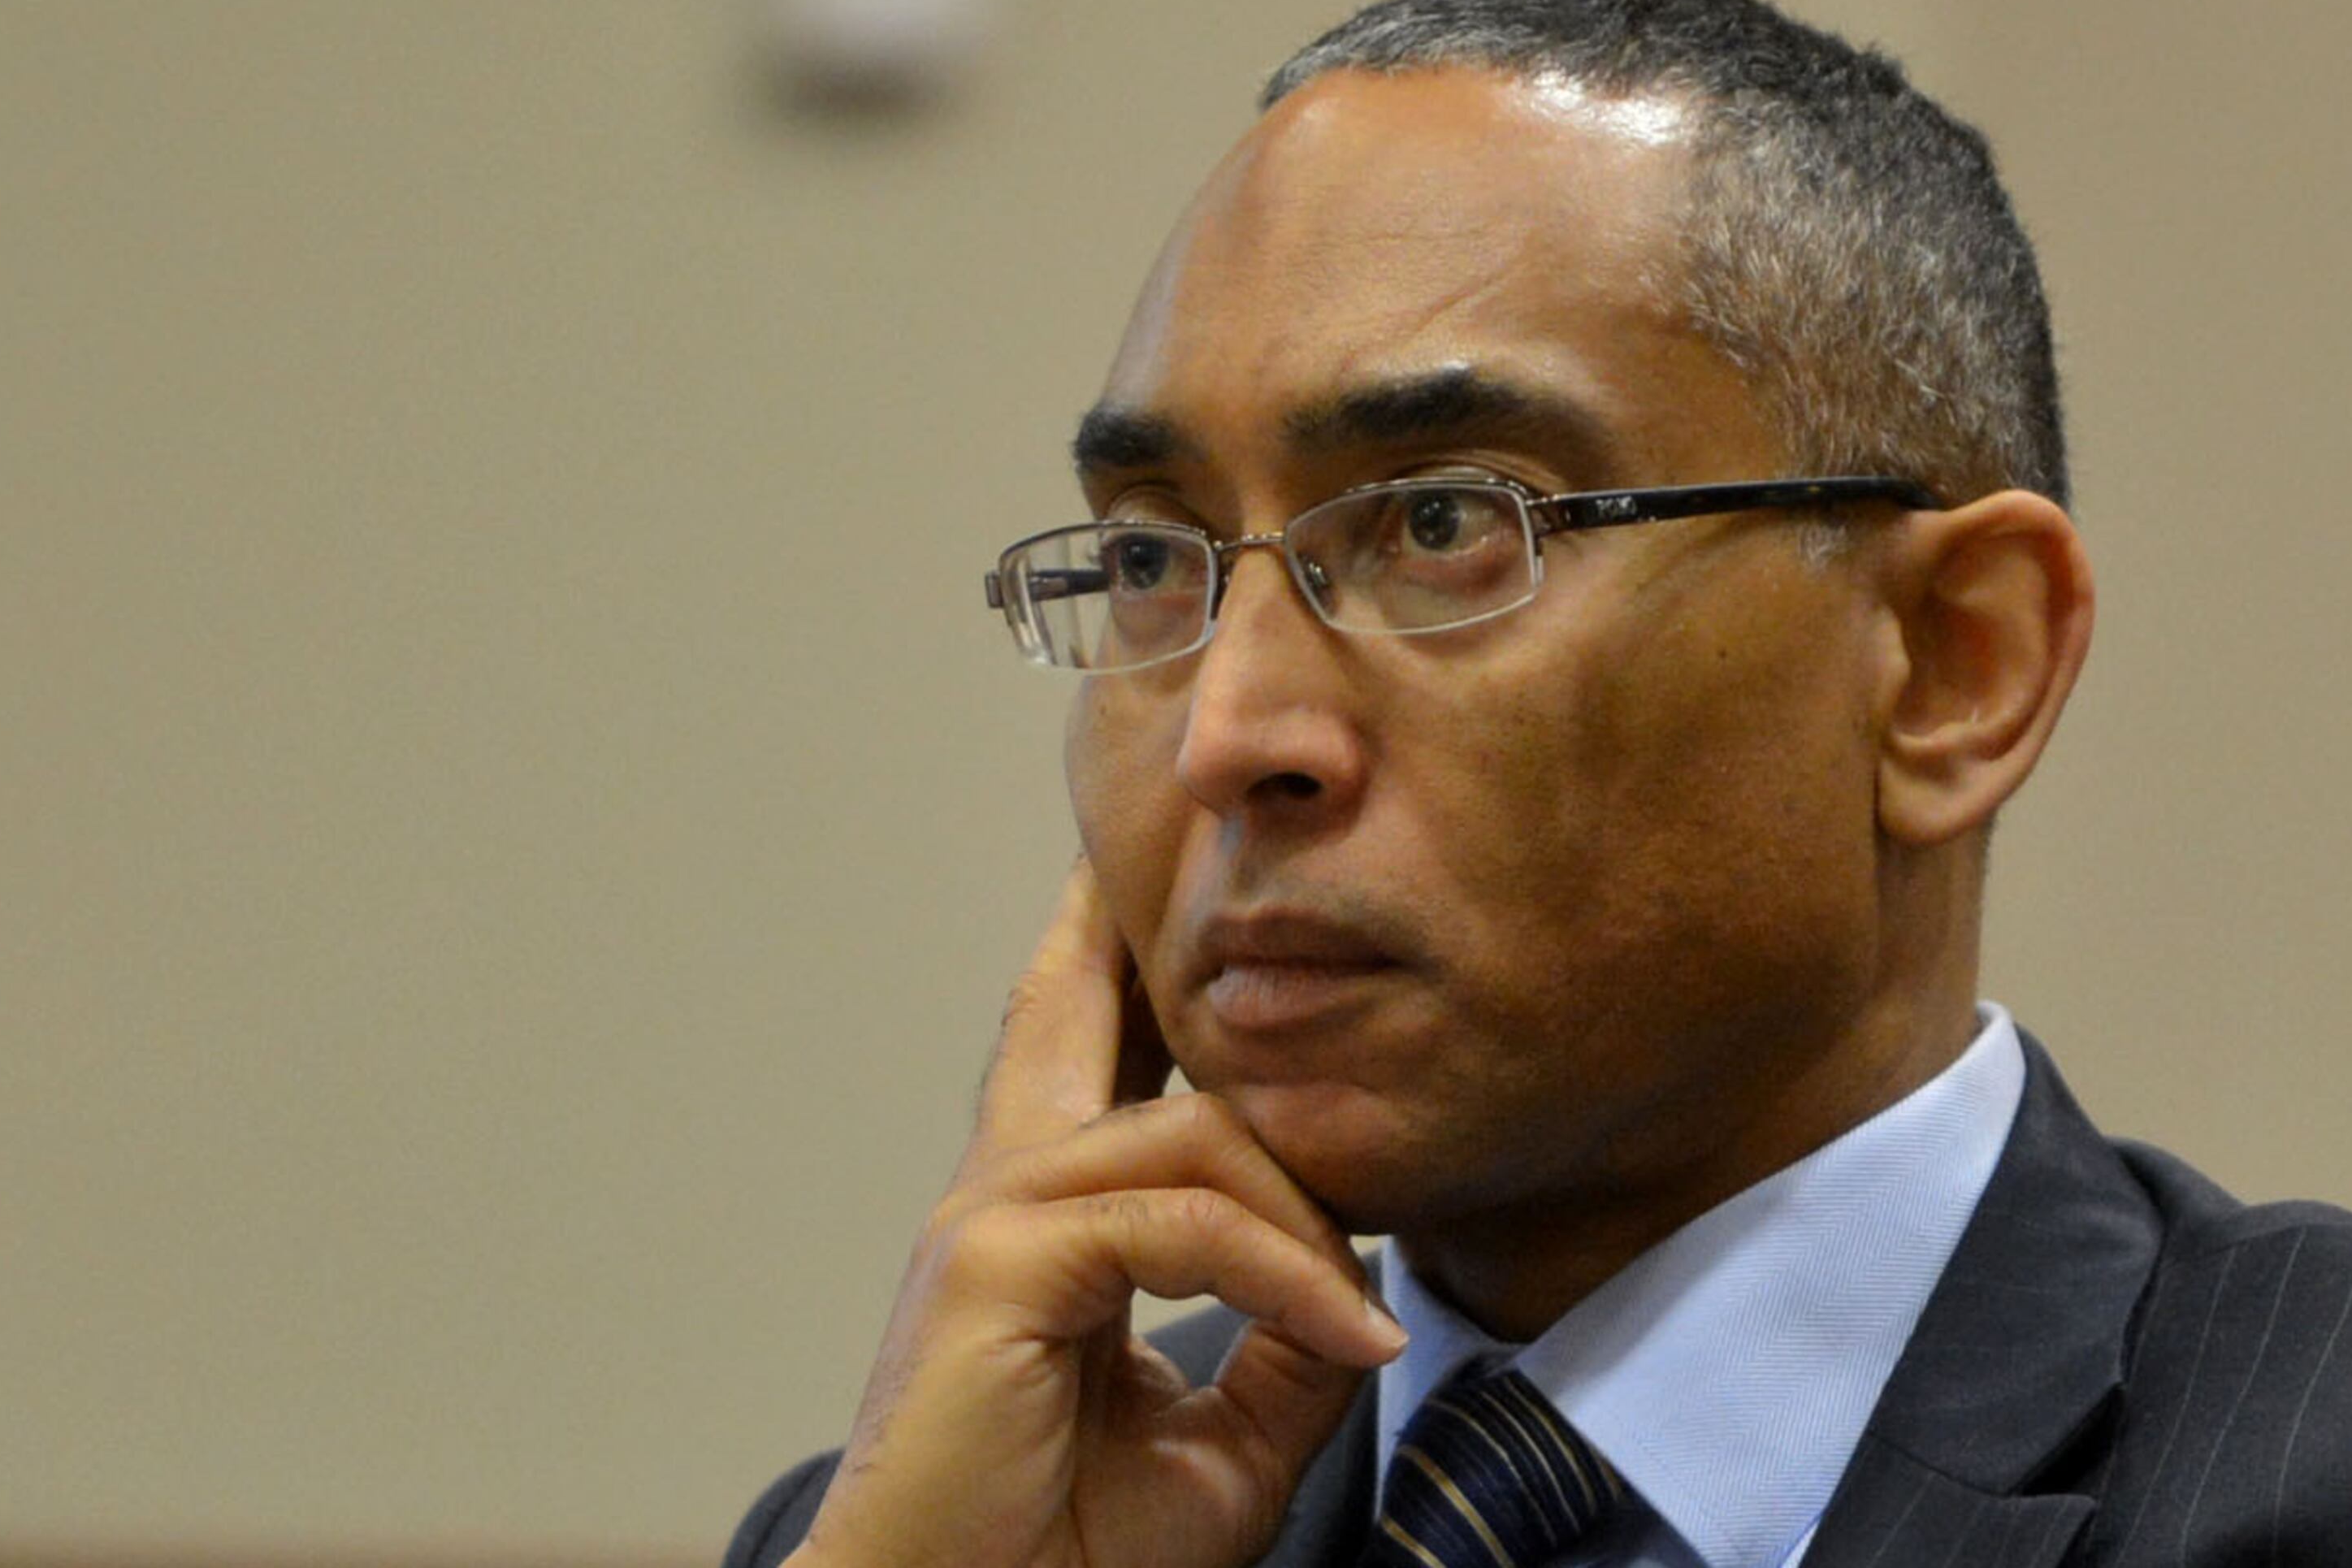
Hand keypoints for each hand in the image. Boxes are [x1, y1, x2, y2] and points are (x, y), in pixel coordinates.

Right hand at [788, 862, 1405, 1567]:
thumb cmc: (1063, 1552)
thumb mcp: (1222, 1446)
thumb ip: (1284, 1349)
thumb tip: (1361, 1289)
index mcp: (1038, 1224)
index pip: (1066, 1056)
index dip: (1096, 960)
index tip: (1135, 886)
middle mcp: (1001, 1195)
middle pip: (1076, 1020)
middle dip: (1127, 927)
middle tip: (1210, 853)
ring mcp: (990, 1218)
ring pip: (1191, 1138)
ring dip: (1302, 1216)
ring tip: (1359, 1316)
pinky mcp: (998, 1264)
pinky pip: (1184, 1227)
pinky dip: (1281, 1276)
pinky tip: (1344, 1334)